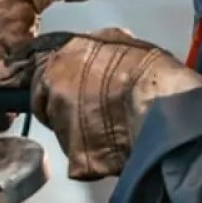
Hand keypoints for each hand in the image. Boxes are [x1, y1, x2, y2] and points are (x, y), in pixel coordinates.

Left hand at [0, 28, 201, 179]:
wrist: (164, 107)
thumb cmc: (151, 71)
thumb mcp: (123, 43)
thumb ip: (99, 51)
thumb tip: (97, 57)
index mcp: (63, 53)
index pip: (37, 68)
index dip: (50, 82)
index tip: (55, 89)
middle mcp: (52, 84)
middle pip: (44, 101)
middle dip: (62, 108)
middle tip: (92, 112)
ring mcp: (60, 120)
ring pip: (62, 130)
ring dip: (79, 133)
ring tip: (111, 129)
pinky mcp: (72, 153)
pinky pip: (80, 158)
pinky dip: (93, 156)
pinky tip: (116, 147)